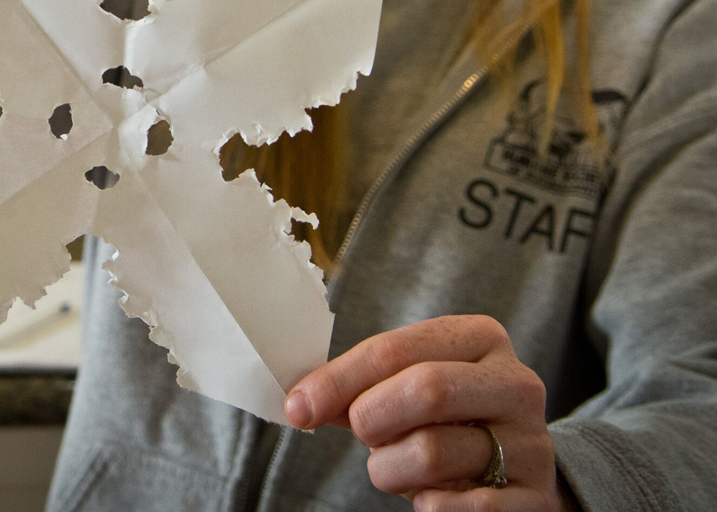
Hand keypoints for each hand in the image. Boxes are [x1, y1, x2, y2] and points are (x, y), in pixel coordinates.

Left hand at [285, 315, 574, 510]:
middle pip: (425, 390)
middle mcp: (516, 384)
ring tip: (400, 468)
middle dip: (373, 420)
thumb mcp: (407, 390)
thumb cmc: (448, 422)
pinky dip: (430, 505)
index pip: (395, 350)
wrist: (522, 475)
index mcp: (480, 339)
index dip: (337, 381)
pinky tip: (432, 495)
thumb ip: (357, 389)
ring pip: (432, 453)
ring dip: (391, 470)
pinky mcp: (537, 497)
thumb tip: (298, 401)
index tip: (298, 408)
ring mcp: (533, 442)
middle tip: (364, 436)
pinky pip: (462, 507)